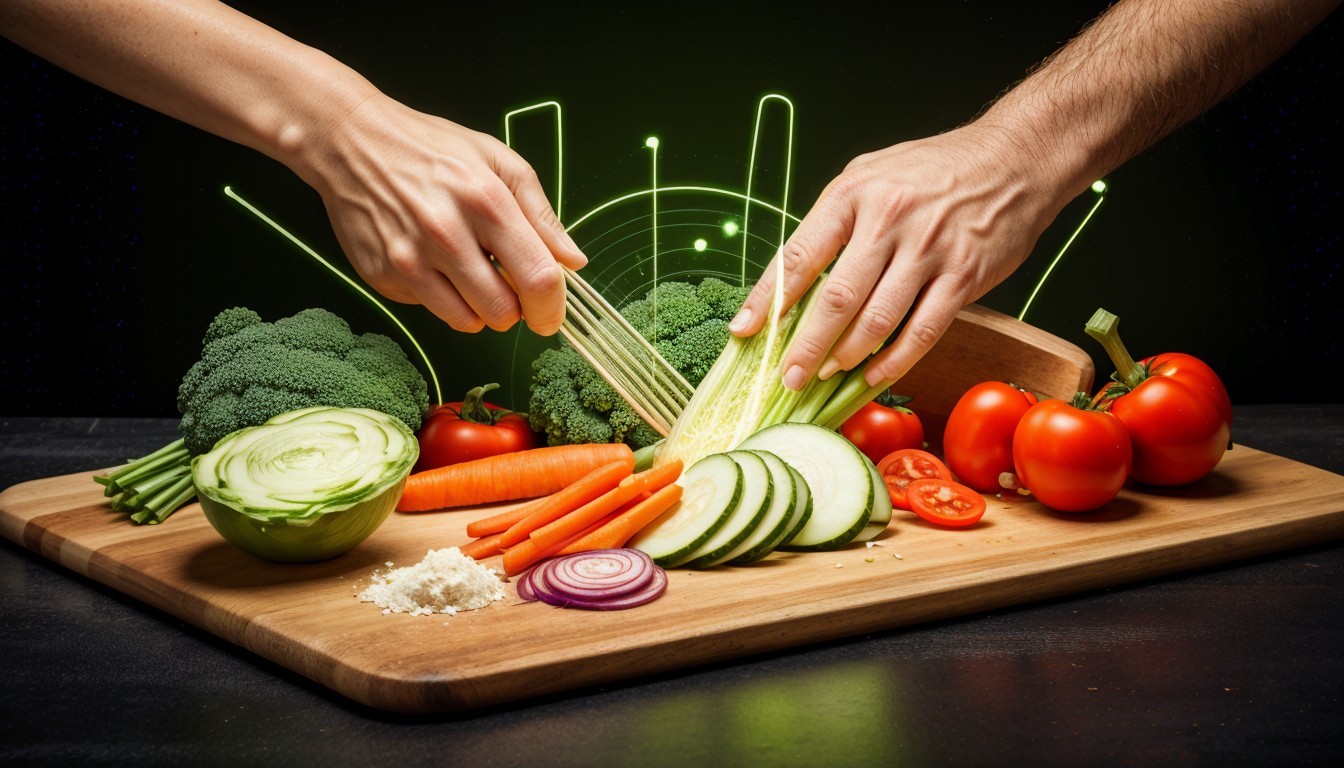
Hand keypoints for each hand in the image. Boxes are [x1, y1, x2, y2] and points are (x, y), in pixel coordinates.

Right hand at [296, 93, 586, 335]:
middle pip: (503, 312)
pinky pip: (430, 310)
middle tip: (506, 285)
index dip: (552, 307)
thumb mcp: (498, 161)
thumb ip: (541, 214)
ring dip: (480, 310)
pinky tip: (434, 264)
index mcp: (486, 201)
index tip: (551, 315)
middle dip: (515, 309)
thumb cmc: (432, 149)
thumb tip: (574, 261)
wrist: (351, 141)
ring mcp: (409, 259)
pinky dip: (442, 298)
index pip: (538, 277)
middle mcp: (446, 234)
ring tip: (471, 274)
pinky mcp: (382, 276)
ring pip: (467, 322)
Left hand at [729, 122, 1064, 388]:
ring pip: (876, 320)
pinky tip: (874, 375)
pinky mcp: (963, 275)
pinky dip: (895, 360)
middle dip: (805, 346)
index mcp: (853, 194)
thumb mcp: (871, 177)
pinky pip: (922, 331)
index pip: (798, 255)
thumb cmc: (933, 172)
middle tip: (787, 377)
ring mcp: (928, 249)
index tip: (743, 331)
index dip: (767, 299)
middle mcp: (888, 220)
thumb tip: (794, 282)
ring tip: (825, 375)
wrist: (1014, 158)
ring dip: (846, 357)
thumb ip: (835, 224)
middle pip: (835, 298)